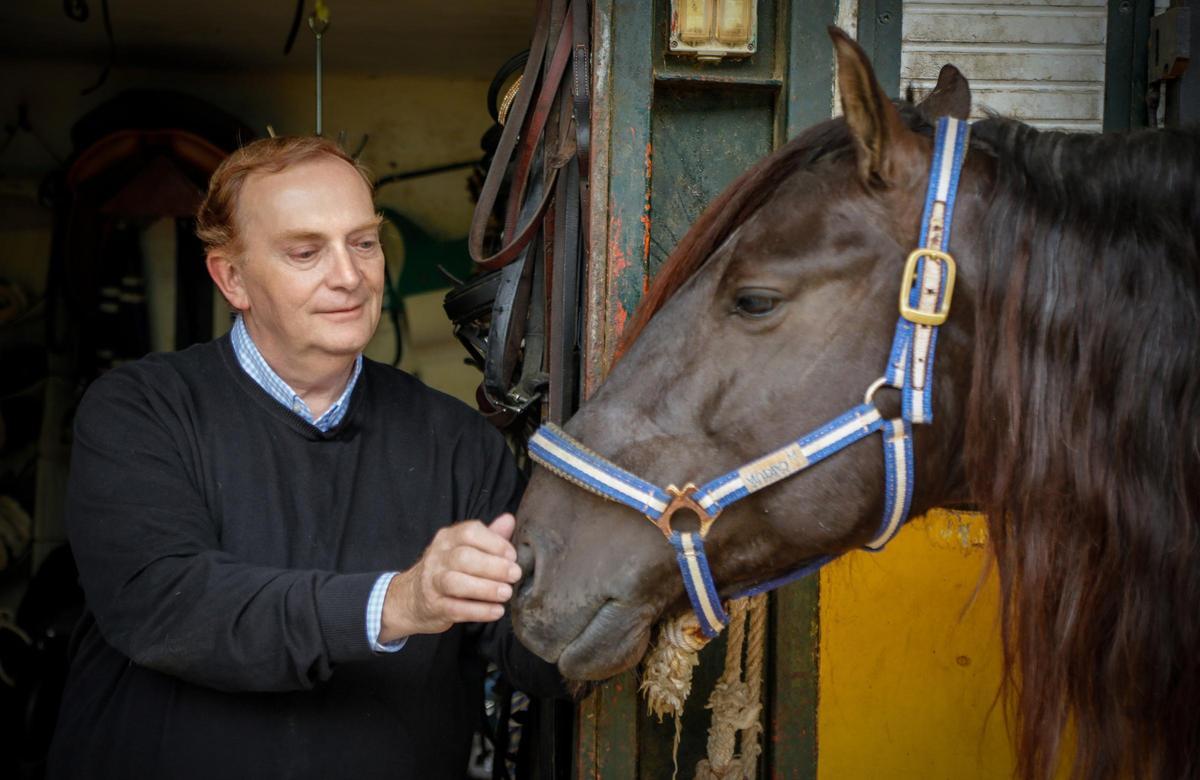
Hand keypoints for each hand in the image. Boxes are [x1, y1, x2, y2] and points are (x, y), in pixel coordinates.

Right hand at [380, 513, 521, 640]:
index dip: (494, 543)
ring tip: (506, 594)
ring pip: (456, 583)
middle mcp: (438, 557)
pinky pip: (455, 608)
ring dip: (485, 589)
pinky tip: (496, 611)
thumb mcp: (465, 548)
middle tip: (515, 575)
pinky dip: (478, 611)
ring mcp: (432, 582)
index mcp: (448, 538)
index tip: (513, 556)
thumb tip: (509, 520)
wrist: (411, 598)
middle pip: (463, 557)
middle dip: (493, 566)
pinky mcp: (433, 606)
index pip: (469, 532)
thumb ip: (489, 536)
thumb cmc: (448, 569)